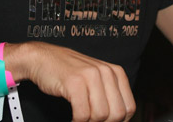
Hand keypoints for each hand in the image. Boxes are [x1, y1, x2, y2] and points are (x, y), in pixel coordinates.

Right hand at [13, 42, 134, 120]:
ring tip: (80, 119)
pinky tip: (72, 119)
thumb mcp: (95, 79)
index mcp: (115, 72)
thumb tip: (118, 119)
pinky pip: (82, 114)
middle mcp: (106, 72)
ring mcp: (90, 76)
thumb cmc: (69, 73)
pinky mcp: (74, 82)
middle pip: (117, 114)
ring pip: (101, 115)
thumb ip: (109, 95)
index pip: (129, 108)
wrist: (42, 58)